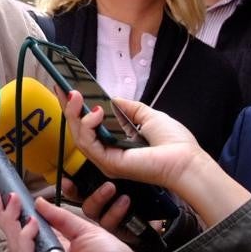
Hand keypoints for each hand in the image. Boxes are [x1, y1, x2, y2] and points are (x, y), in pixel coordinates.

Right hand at [0, 189, 131, 251]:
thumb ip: (59, 216)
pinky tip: (31, 224)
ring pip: (17, 248)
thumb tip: (38, 202)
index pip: (23, 228)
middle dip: (4, 216)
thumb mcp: (84, 228)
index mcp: (52, 245)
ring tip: (17, 205)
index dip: (8, 212)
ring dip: (14, 224)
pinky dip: (27, 240)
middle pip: (14, 238)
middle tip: (1, 196)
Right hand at [62, 93, 205, 187]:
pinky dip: (86, 126)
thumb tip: (113, 99)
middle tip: (63, 88)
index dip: (76, 110)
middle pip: (79, 131)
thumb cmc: (174, 143)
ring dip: (74, 114)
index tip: (67, 90)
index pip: (89, 127)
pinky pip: (88, 144)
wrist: (186, 161)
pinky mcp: (108, 163)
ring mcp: (106, 160)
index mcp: (117, 144)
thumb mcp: (148, 116)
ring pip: (79, 137)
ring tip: (76, 96)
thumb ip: (129, 108)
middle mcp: (108, 153)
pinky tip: (94, 112)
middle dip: (69, 108)